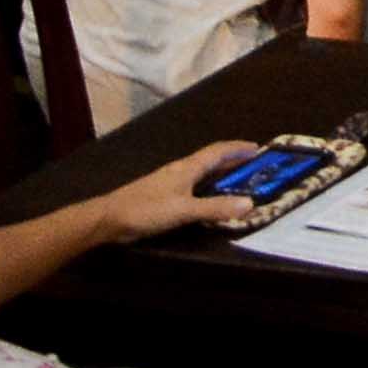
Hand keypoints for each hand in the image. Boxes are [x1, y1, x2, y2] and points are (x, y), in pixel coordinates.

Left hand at [107, 142, 267, 239]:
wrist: (109, 218)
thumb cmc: (147, 209)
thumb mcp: (184, 210)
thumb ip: (215, 208)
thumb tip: (250, 203)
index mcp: (188, 167)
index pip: (218, 151)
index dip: (238, 149)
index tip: (258, 148)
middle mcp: (181, 170)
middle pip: (211, 159)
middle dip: (232, 160)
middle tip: (253, 165)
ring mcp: (170, 182)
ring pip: (201, 172)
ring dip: (220, 173)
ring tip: (236, 180)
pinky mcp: (162, 194)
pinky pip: (192, 184)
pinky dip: (206, 186)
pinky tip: (207, 196)